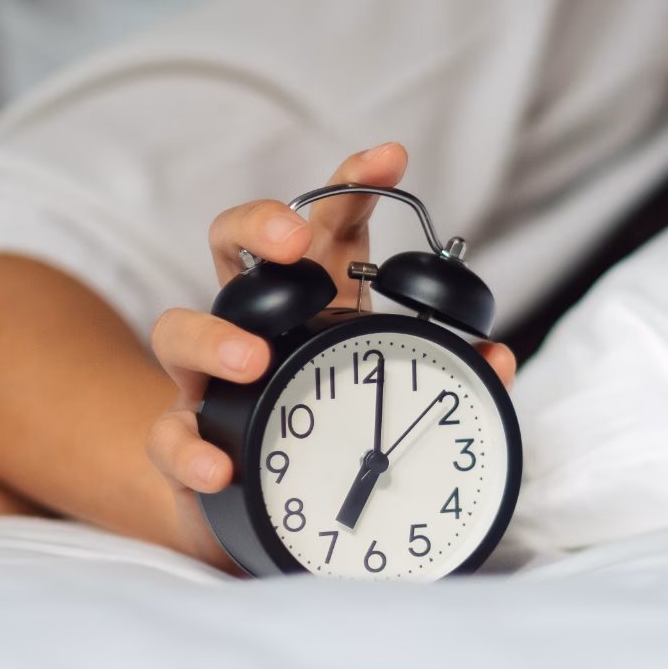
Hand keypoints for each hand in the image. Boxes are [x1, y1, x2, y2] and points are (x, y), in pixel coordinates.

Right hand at [144, 144, 515, 561]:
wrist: (279, 510)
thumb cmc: (335, 426)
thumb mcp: (396, 384)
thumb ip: (449, 370)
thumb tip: (497, 360)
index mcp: (314, 298)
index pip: (328, 224)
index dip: (352, 183)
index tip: (388, 159)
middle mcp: (253, 326)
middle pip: (235, 245)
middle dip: (259, 226)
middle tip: (294, 243)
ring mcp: (209, 380)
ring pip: (179, 329)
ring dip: (215, 336)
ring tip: (252, 359)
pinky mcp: (188, 442)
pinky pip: (170, 437)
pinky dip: (190, 449)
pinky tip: (219, 464)